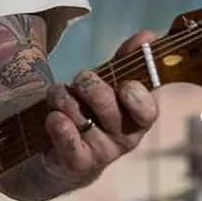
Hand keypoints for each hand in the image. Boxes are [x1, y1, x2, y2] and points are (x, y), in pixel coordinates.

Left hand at [38, 30, 161, 185]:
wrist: (65, 155)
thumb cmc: (94, 112)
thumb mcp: (111, 85)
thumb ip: (127, 61)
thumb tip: (147, 36)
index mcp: (137, 118)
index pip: (148, 112)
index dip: (138, 97)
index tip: (125, 84)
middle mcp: (123, 138)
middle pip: (110, 110)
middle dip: (90, 87)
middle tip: (80, 79)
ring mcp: (101, 153)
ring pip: (83, 120)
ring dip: (65, 99)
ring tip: (57, 94)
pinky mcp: (77, 163)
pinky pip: (70, 144)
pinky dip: (60, 126)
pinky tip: (53, 117)